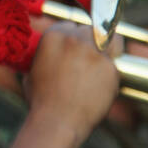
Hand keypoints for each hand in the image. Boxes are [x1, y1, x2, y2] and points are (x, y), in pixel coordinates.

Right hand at [23, 23, 117, 142]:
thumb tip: (47, 57)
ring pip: (110, 39)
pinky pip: (116, 64)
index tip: (76, 47)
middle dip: (91, 41)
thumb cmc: (41, 101)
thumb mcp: (31, 72)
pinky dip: (111, 72)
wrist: (56, 122)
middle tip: (90, 57)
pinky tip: (103, 84)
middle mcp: (75, 39)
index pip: (70, 25)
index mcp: (54, 36)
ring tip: (103, 62)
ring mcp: (95, 52)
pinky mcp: (111, 68)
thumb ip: (43, 57)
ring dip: (108, 48)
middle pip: (91, 30)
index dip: (74, 36)